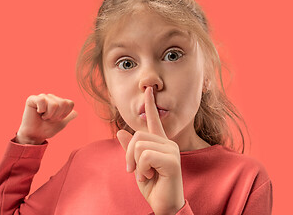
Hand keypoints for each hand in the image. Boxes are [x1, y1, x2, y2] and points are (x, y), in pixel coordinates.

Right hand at [16, 93, 77, 144]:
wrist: (35, 135)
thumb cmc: (47, 129)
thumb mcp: (61, 124)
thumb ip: (69, 117)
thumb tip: (76, 113)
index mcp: (59, 102)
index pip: (70, 103)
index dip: (65, 114)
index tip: (58, 119)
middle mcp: (52, 98)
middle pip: (63, 103)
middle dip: (57, 115)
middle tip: (49, 119)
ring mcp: (43, 97)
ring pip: (54, 104)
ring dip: (49, 115)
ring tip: (43, 117)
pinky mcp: (33, 99)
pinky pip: (42, 100)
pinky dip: (41, 110)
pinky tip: (38, 112)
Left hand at [117, 87, 184, 214]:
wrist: (164, 206)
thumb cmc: (153, 186)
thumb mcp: (137, 166)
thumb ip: (130, 149)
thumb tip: (120, 131)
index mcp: (160, 143)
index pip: (154, 120)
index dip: (150, 105)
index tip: (149, 90)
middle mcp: (168, 143)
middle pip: (138, 135)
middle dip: (129, 155)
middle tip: (134, 170)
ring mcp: (171, 150)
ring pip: (139, 145)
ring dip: (136, 164)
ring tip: (145, 175)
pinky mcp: (172, 160)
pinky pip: (145, 156)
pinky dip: (142, 169)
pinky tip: (150, 177)